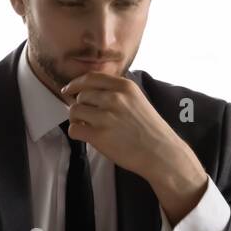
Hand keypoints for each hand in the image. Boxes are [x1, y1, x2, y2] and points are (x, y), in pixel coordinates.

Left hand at [59, 72, 207, 222]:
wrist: (161, 153)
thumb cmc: (150, 129)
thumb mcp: (137, 99)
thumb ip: (116, 92)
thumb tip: (88, 91)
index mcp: (124, 87)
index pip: (91, 77)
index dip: (76, 83)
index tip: (69, 89)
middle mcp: (114, 98)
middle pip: (81, 95)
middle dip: (80, 105)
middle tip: (86, 116)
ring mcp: (106, 117)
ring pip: (74, 111)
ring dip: (77, 119)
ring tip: (87, 126)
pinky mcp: (99, 136)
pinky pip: (74, 129)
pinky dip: (76, 132)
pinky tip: (86, 135)